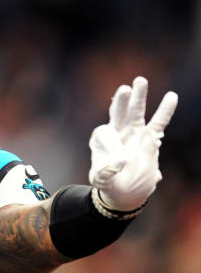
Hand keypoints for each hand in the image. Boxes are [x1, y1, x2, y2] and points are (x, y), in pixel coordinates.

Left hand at [88, 77, 177, 210]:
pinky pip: (158, 123)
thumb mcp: (103, 182)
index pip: (103, 134)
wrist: (126, 192)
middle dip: (120, 101)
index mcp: (101, 143)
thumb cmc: (112, 186)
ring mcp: (133, 133)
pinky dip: (164, 110)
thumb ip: (105, 173)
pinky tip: (171, 96)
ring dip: (138, 97)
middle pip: (116, 113)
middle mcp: (117, 134)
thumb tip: (118, 162)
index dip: (111, 146)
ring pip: (136, 112)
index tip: (119, 164)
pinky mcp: (149, 139)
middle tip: (125, 88)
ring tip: (141, 80)